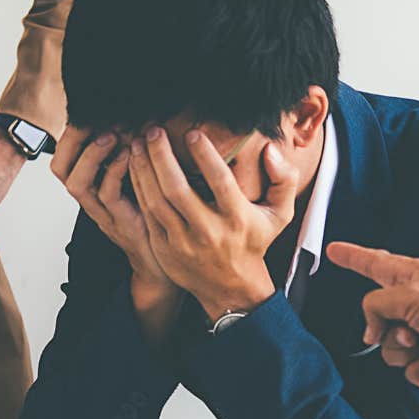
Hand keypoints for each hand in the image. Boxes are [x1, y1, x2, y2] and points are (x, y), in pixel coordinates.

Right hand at [54, 126, 172, 292]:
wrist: (165, 259)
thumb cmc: (153, 216)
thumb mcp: (138, 182)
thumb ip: (132, 156)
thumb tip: (140, 118)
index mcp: (91, 189)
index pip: (63, 159)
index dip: (71, 135)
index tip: (91, 112)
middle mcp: (90, 201)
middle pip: (61, 169)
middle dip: (75, 140)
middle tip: (97, 118)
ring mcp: (103, 214)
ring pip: (78, 183)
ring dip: (94, 154)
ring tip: (113, 133)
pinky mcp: (120, 222)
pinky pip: (108, 195)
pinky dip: (116, 171)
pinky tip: (130, 154)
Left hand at [128, 125, 298, 320]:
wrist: (230, 287)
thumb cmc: (254, 242)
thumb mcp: (280, 214)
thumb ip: (284, 179)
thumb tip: (269, 150)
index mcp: (237, 219)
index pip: (220, 182)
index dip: (205, 156)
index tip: (192, 133)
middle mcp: (209, 231)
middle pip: (178, 190)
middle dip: (162, 156)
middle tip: (154, 130)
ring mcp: (183, 242)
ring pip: (156, 200)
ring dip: (144, 168)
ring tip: (139, 142)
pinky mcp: (164, 248)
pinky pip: (147, 213)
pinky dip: (139, 186)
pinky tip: (135, 165)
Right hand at [326, 242, 418, 386]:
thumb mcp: (410, 295)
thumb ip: (376, 305)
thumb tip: (370, 331)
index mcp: (413, 278)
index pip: (375, 264)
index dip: (353, 257)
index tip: (335, 250)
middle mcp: (417, 305)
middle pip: (378, 319)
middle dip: (389, 331)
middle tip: (409, 329)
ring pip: (391, 349)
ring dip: (407, 351)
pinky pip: (410, 371)